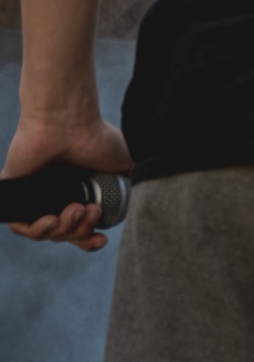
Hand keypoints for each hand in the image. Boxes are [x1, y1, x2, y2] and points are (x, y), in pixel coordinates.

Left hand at [3, 113, 131, 251]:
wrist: (66, 122)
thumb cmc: (94, 136)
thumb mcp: (121, 162)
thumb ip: (126, 180)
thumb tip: (131, 195)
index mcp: (78, 193)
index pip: (81, 227)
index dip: (90, 240)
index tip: (101, 239)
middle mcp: (55, 197)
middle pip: (66, 235)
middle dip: (80, 232)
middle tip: (89, 211)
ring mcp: (34, 198)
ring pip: (46, 233)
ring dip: (64, 230)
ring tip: (74, 210)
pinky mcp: (14, 196)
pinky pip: (20, 226)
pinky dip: (36, 229)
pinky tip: (50, 218)